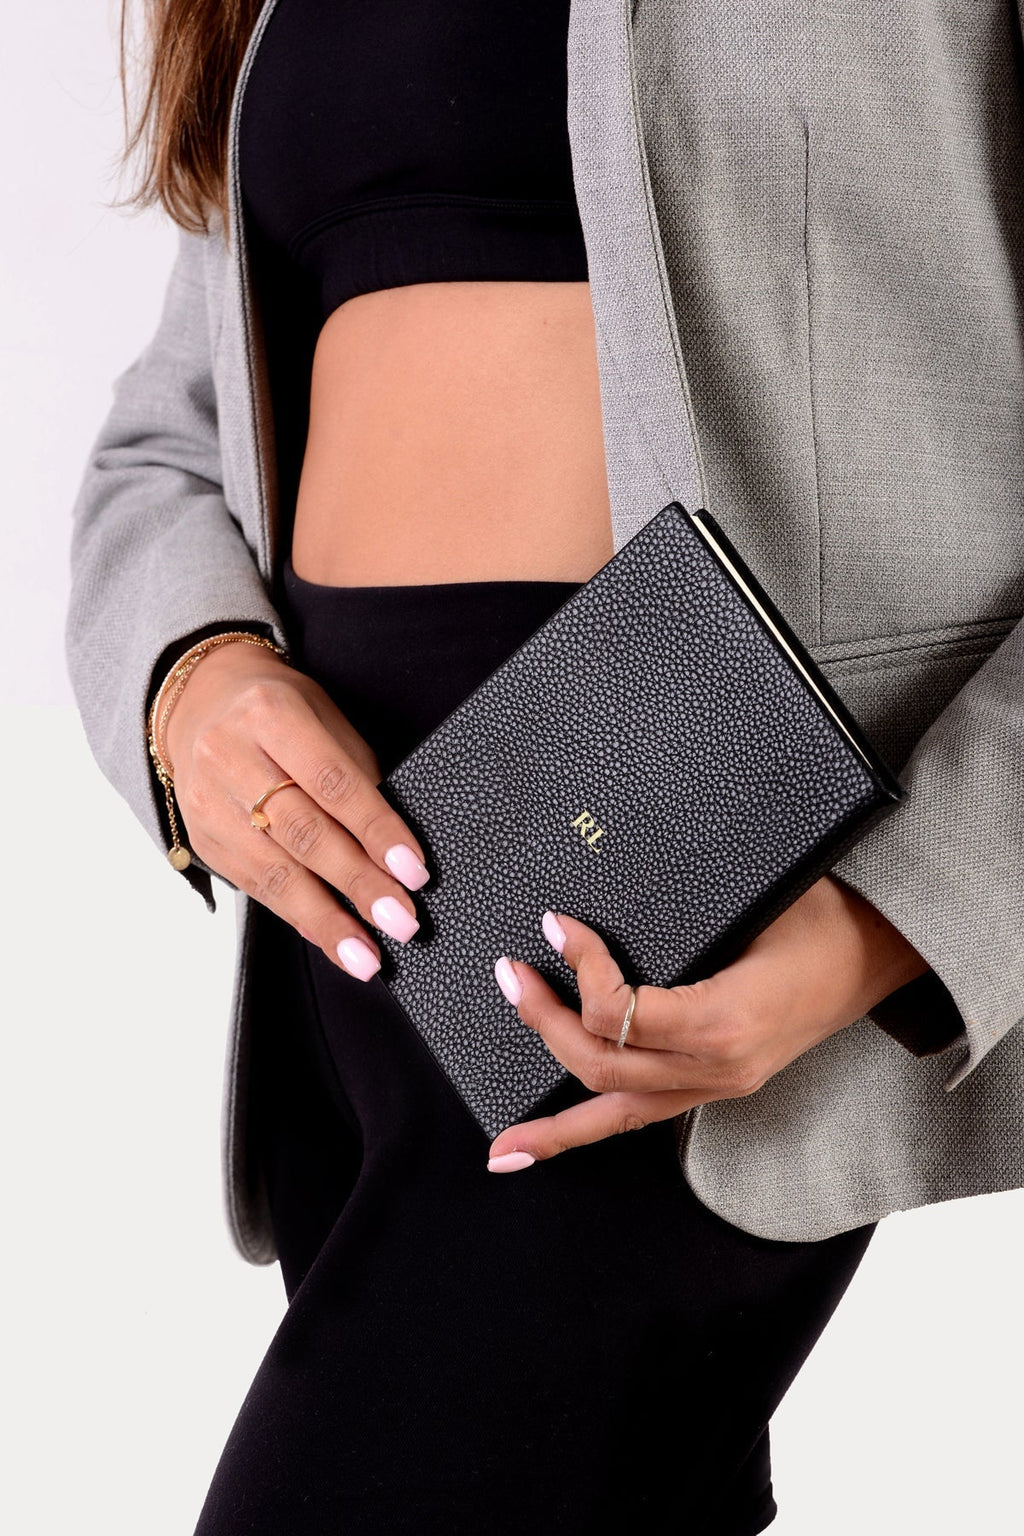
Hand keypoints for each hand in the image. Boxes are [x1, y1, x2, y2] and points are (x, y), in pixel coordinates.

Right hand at [163, 640, 429, 977]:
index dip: (376, 829)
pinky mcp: (204, 840)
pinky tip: (332, 939)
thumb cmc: (279, 710)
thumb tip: (394, 845)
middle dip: (358, 884)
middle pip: (304, 833)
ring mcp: (210, 803)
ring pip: (275, 872)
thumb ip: (355, 773)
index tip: (413, 871)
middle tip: (402, 921)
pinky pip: (257, 887)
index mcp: (271, 715)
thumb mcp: (323, 716)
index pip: (333, 782)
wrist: (199, 702)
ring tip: (367, 955)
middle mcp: (231, 758)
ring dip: (328, 920)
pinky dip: (300, 918)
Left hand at [486, 874, 930, 1167]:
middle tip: (511, 975)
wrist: (875, 954)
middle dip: (544, 1021)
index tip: (557, 925)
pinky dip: (580, 1132)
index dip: (579, 968)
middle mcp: (717, 1067)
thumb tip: (588, 909)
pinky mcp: (713, 1089)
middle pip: (603, 1063)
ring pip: (613, 1110)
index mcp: (725, 1020)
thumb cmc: (820, 917)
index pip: (621, 1013)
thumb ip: (672, 914)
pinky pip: (636, 1118)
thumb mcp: (751, 901)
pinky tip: (534, 1146)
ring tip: (501, 1129)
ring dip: (552, 1105)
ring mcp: (716, 1087)